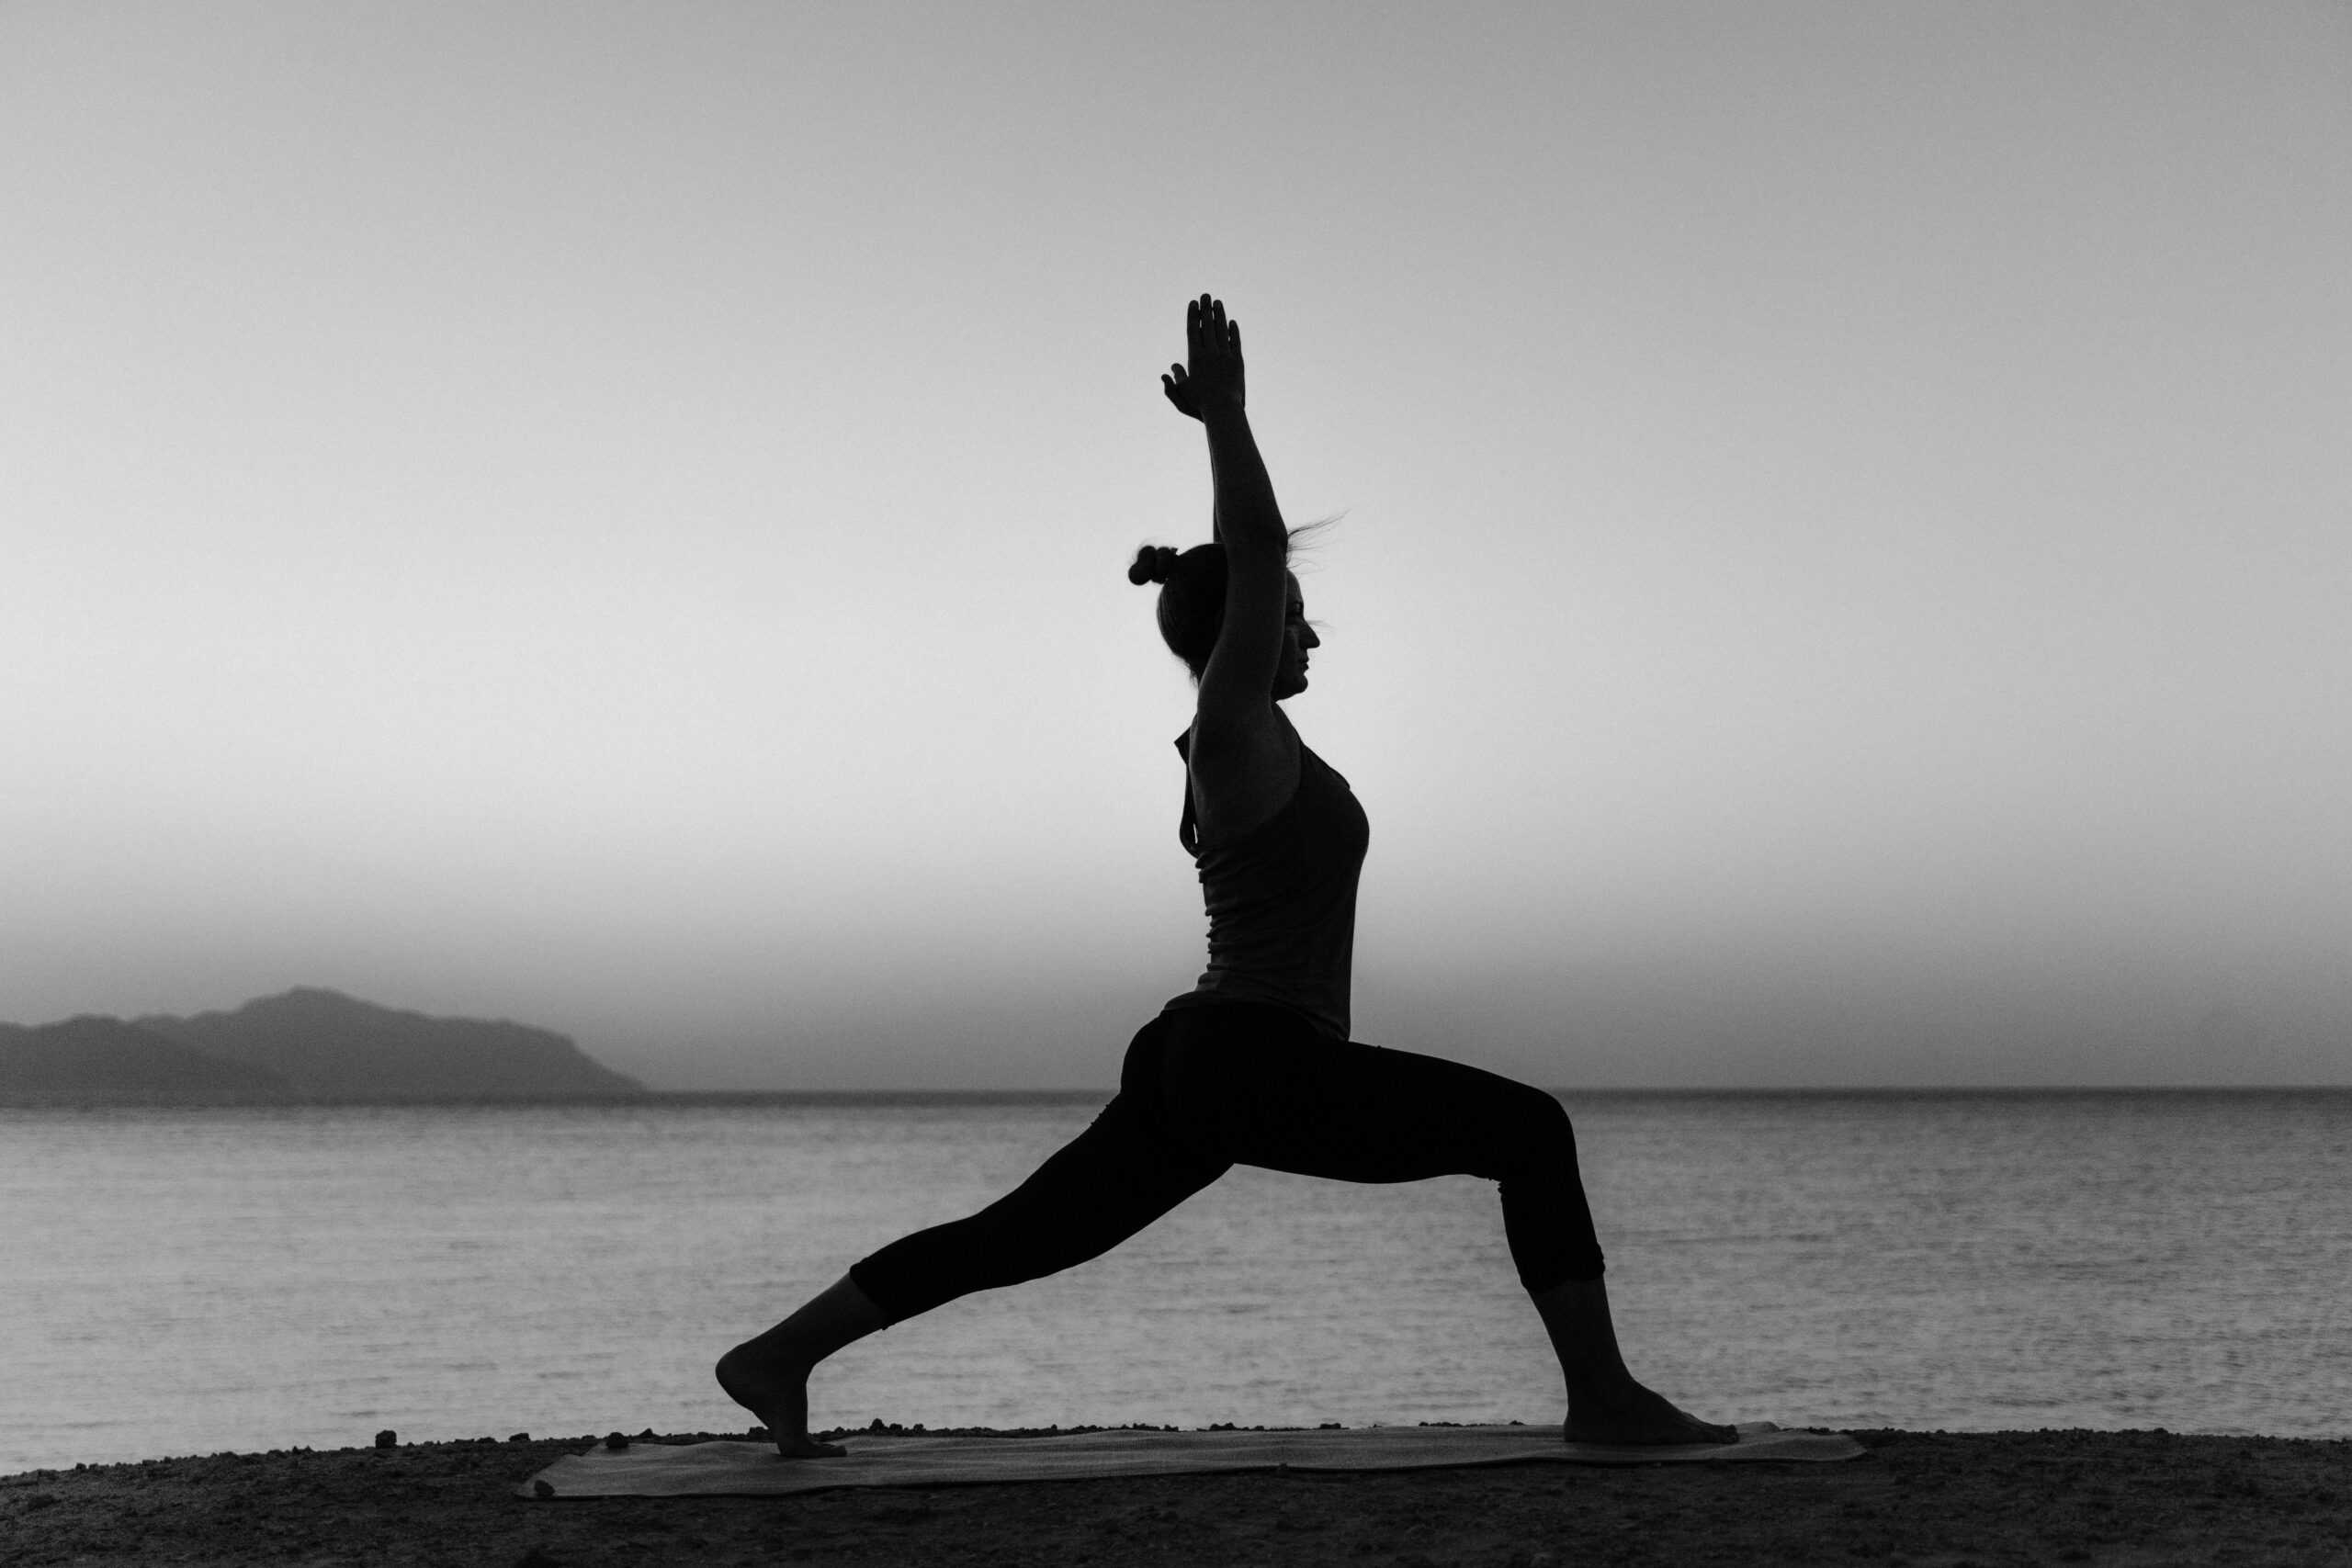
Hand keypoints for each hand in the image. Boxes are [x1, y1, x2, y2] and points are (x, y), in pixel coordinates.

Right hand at [1161, 293, 1243, 418]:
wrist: (1223, 410)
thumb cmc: (1200, 404)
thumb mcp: (1182, 394)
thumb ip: (1174, 380)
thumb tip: (1169, 369)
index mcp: (1195, 357)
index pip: (1193, 330)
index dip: (1193, 315)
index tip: (1193, 304)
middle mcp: (1211, 353)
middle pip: (1207, 325)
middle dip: (1206, 309)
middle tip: (1205, 295)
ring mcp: (1225, 355)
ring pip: (1222, 330)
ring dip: (1220, 315)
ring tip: (1218, 303)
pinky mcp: (1238, 361)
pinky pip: (1235, 341)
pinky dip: (1233, 331)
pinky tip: (1232, 322)